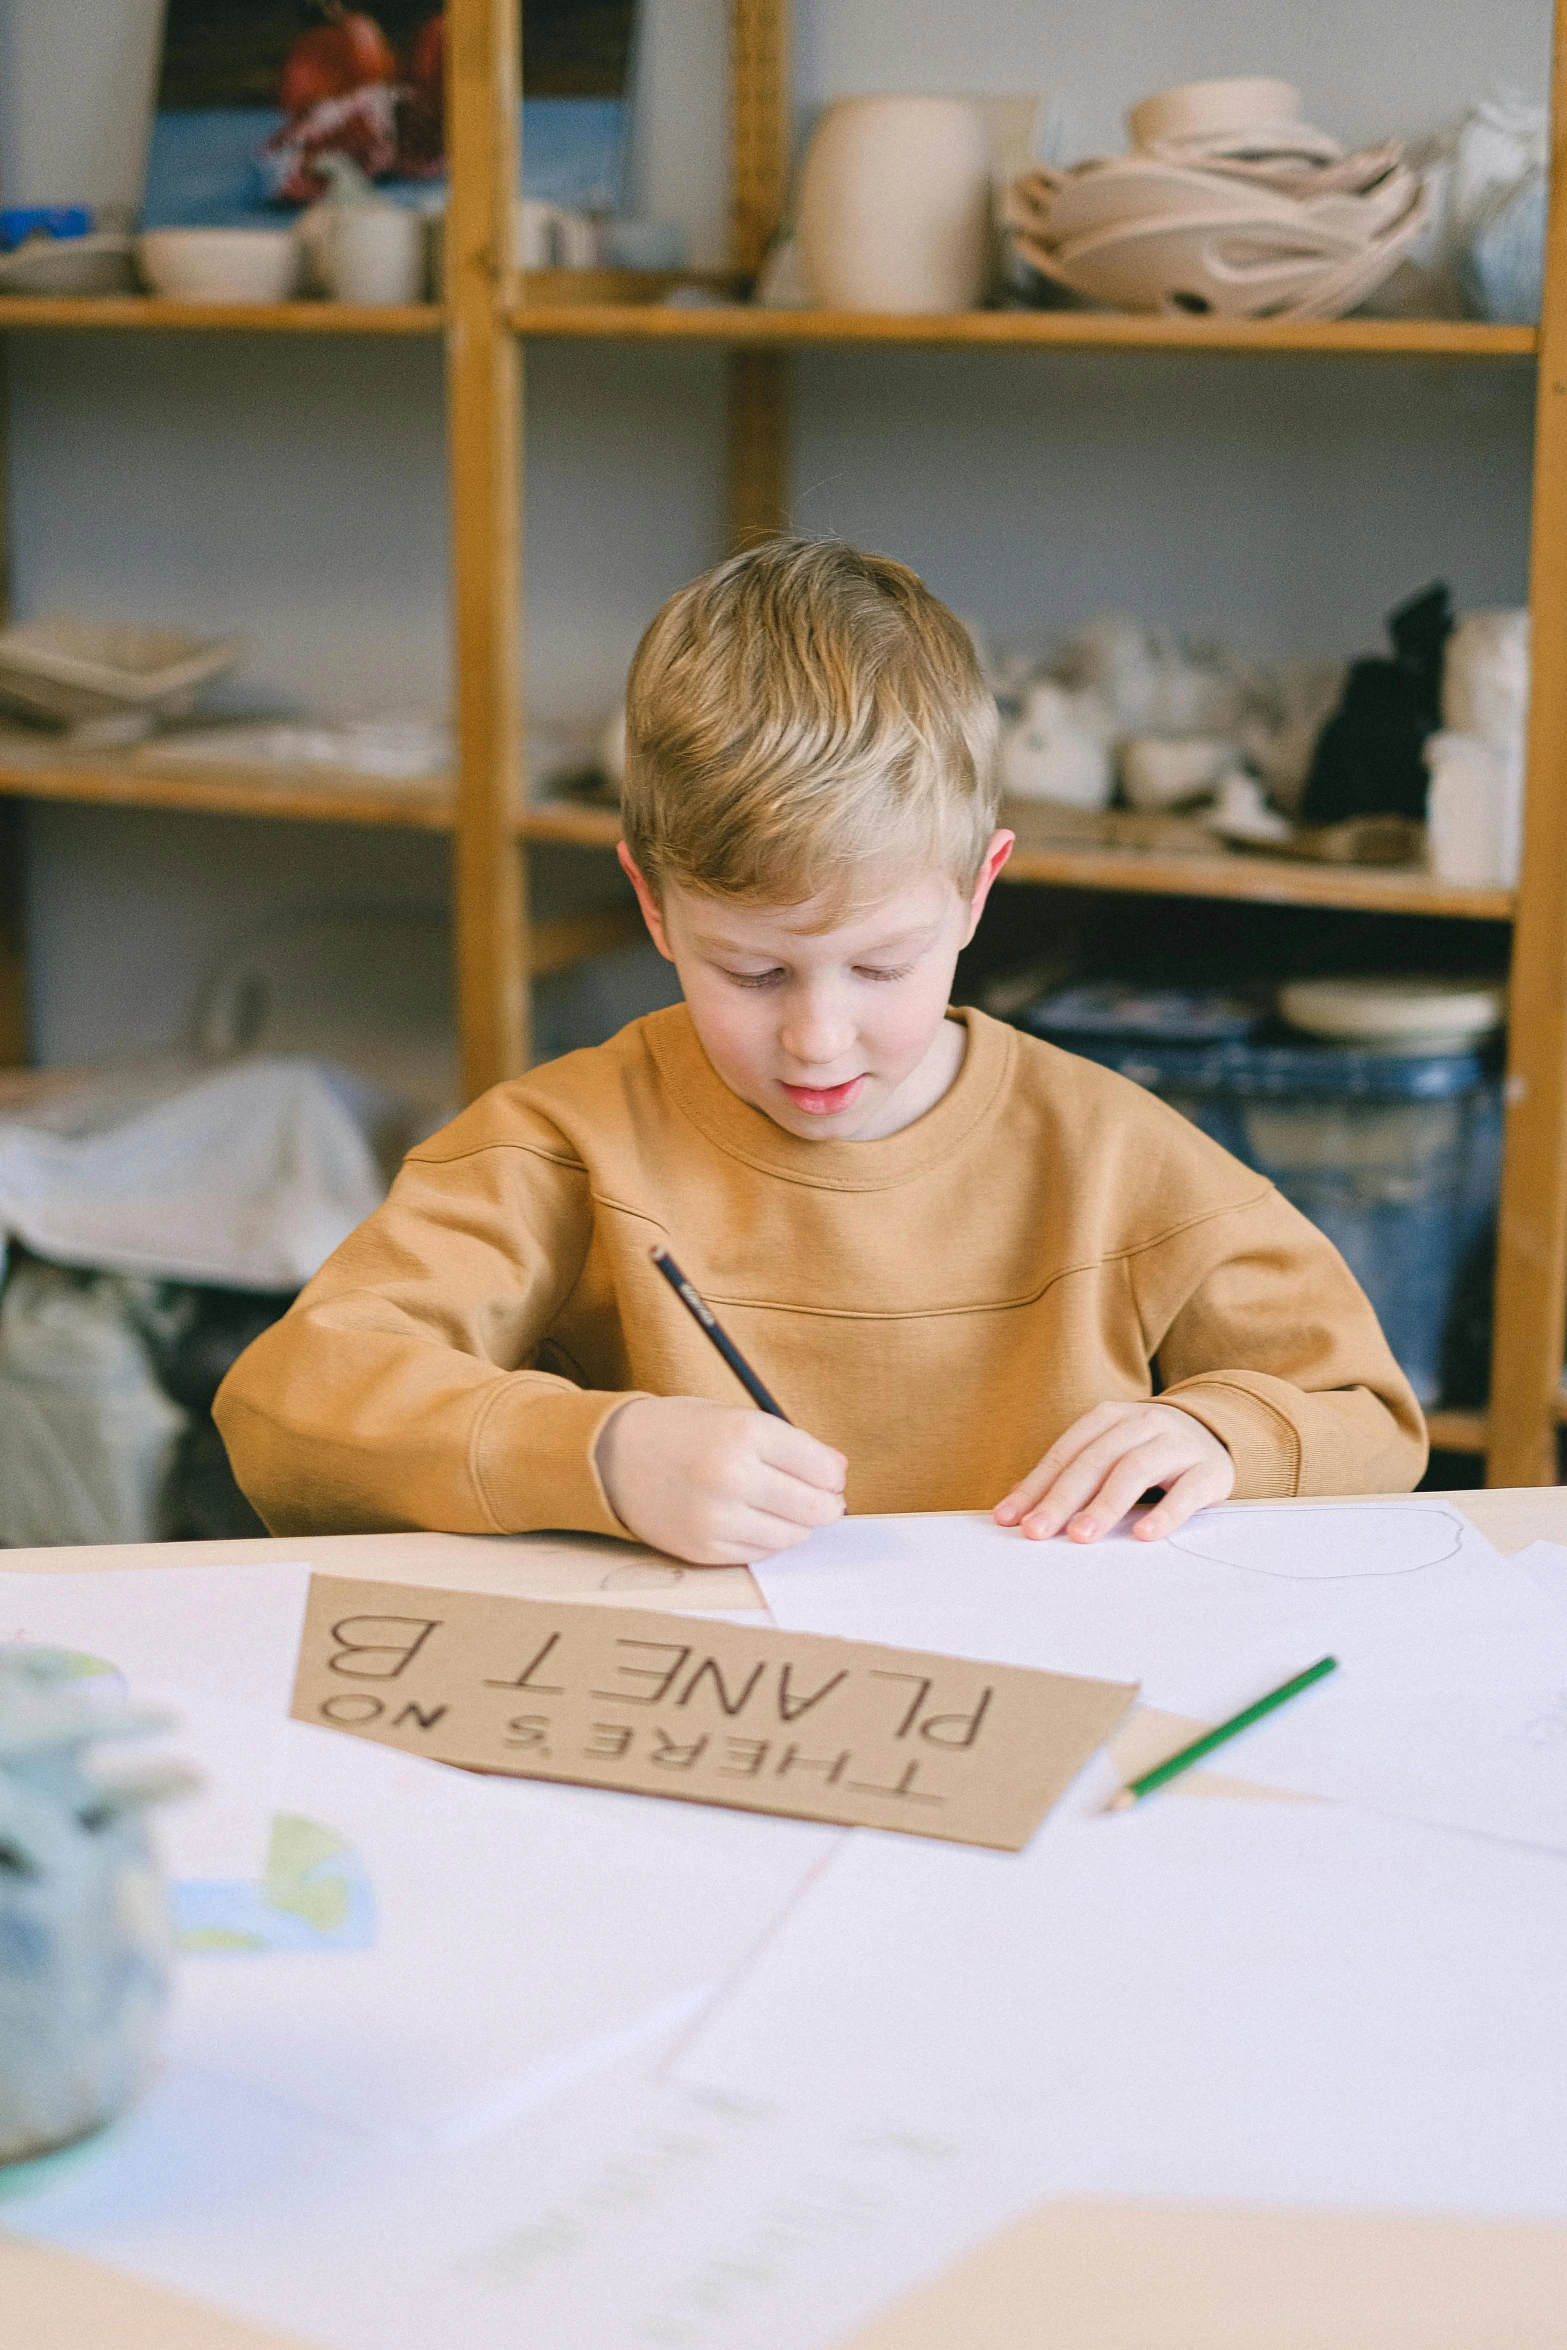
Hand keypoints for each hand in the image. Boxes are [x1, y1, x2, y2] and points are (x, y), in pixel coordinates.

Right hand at [595, 1395, 847, 1566]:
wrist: (613, 1456)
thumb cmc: (681, 1432)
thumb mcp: (734, 1417)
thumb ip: (787, 1443)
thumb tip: (837, 1473)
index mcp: (745, 1432)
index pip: (821, 1467)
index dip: (832, 1474)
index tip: (830, 1475)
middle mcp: (732, 1476)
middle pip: (814, 1507)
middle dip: (827, 1505)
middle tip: (824, 1501)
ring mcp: (717, 1517)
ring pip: (792, 1537)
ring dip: (798, 1526)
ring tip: (784, 1508)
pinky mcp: (704, 1548)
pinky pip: (760, 1554)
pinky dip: (768, 1541)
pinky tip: (755, 1521)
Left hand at [993, 1401, 1233, 1543]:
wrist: (1215, 1432)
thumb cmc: (1148, 1451)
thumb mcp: (1108, 1452)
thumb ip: (1066, 1475)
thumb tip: (1014, 1502)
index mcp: (1109, 1418)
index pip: (1065, 1454)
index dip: (1036, 1486)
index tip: (1009, 1519)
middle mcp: (1141, 1424)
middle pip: (1094, 1461)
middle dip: (1062, 1499)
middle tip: (1038, 1532)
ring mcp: (1177, 1444)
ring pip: (1134, 1470)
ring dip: (1104, 1505)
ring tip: (1081, 1536)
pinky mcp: (1209, 1470)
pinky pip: (1187, 1492)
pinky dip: (1165, 1513)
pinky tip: (1143, 1534)